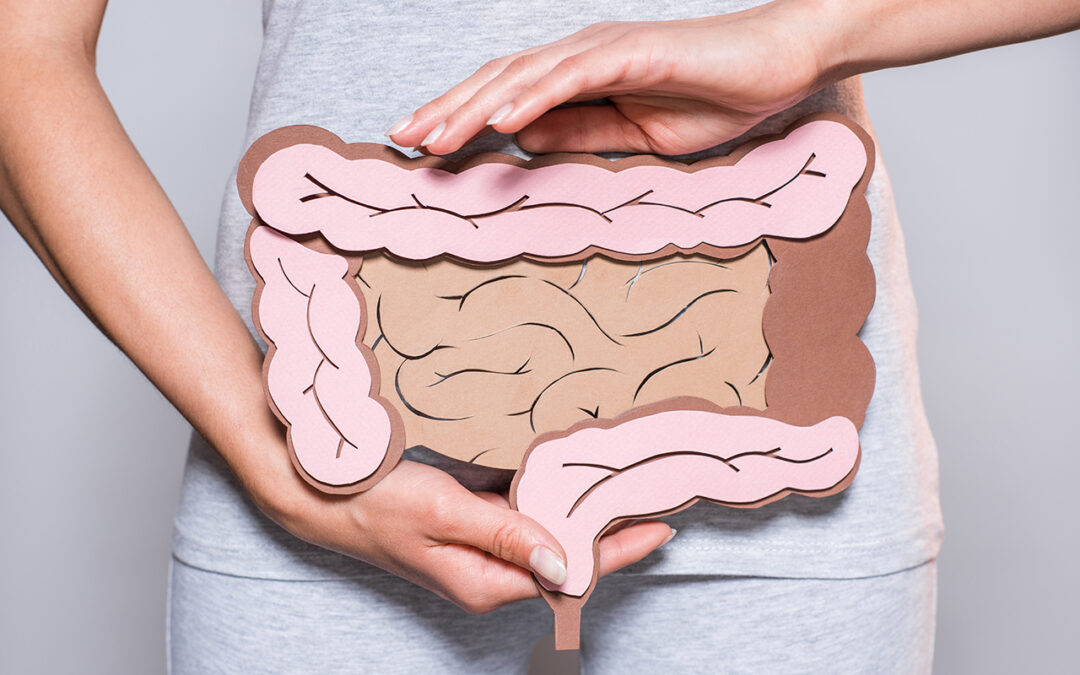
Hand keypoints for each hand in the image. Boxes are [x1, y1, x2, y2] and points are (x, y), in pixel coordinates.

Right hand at [249, 447, 672, 613]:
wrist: (323, 493)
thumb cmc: (375, 504)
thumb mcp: (441, 513)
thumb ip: (503, 533)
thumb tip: (562, 559)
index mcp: (486, 581)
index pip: (568, 572)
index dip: (617, 550)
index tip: (659, 526)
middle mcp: (490, 570)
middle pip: (565, 556)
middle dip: (611, 531)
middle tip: (655, 498)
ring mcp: (481, 546)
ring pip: (548, 533)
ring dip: (584, 512)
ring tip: (626, 486)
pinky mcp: (472, 524)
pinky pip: (524, 514)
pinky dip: (552, 497)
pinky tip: (572, 477)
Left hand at [386, 0, 835, 155]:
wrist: (778, 66)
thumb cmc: (713, 97)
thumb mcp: (633, 134)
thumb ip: (579, 135)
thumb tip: (520, 142)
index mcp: (579, 76)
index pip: (507, 96)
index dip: (462, 117)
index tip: (423, 146)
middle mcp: (580, 55)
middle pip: (499, 80)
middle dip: (447, 110)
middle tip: (402, 139)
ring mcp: (603, 48)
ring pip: (523, 76)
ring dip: (474, 106)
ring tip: (433, 135)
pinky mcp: (631, 51)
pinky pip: (572, 75)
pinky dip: (532, 95)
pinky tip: (501, 119)